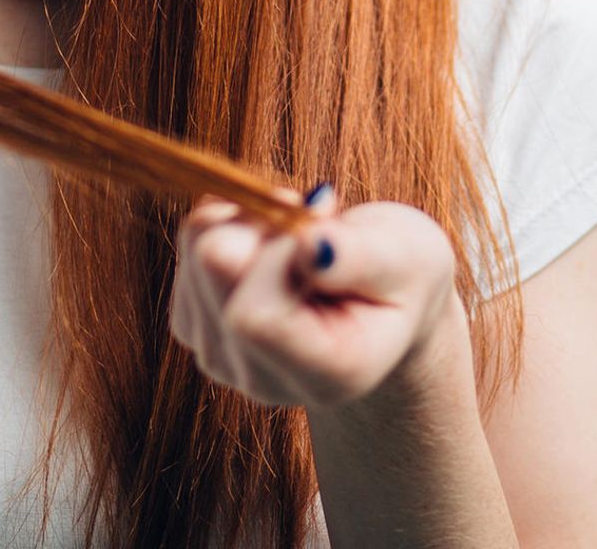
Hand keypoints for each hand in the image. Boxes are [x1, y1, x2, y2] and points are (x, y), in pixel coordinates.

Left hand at [169, 185, 459, 410]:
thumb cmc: (402, 274)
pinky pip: (189, 242)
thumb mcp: (407, 256)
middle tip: (316, 218)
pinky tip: (272, 244)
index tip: (322, 226)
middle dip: (264, 222)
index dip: (279, 250)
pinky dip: (229, 222)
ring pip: (197, 246)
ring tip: (299, 236)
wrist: (381, 300)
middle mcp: (262, 379)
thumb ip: (358, 257)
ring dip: (247, 220)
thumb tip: (309, 246)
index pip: (253, 316)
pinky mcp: (195, 324)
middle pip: (215, 267)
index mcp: (326, 375)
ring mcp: (221, 355)